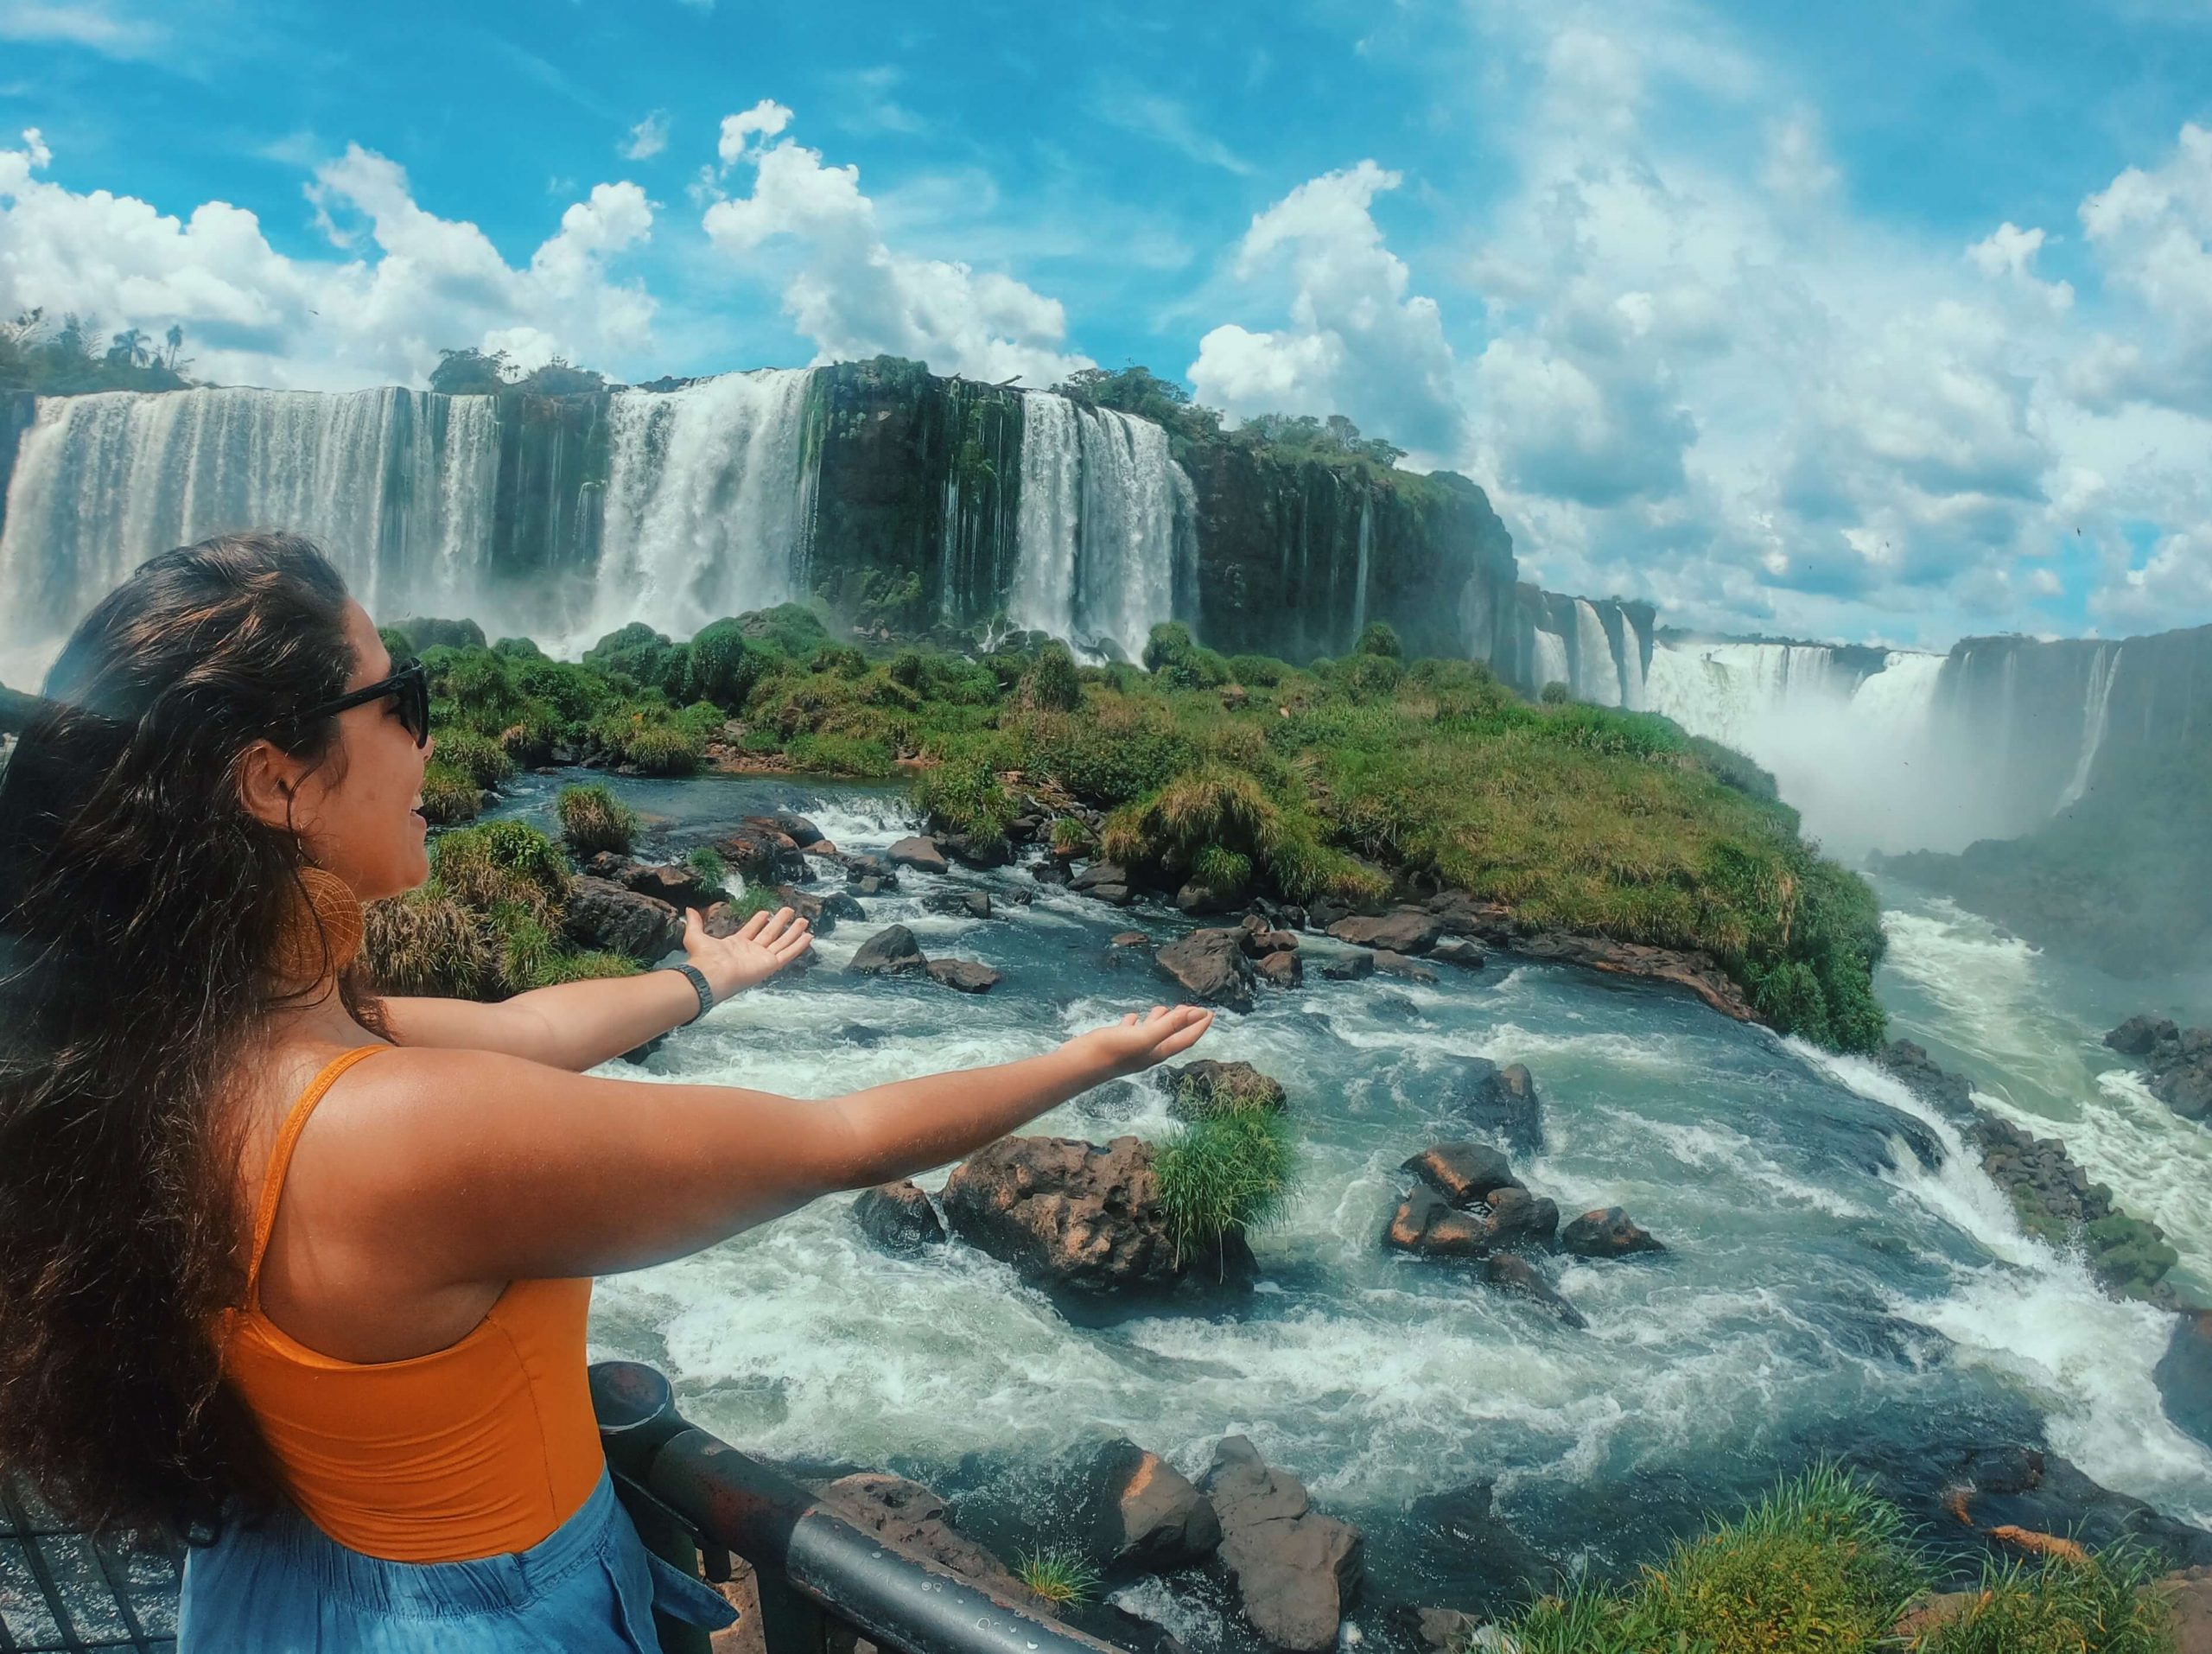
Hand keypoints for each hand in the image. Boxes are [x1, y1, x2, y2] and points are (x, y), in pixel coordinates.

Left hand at [682, 905, 812, 999]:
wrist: (711, 974)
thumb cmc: (703, 957)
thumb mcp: (695, 936)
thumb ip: (695, 923)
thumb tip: (688, 910)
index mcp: (736, 946)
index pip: (751, 931)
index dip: (758, 921)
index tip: (766, 911)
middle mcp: (751, 952)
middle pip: (770, 934)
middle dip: (780, 922)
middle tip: (790, 911)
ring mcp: (762, 958)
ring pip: (782, 942)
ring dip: (793, 931)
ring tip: (804, 920)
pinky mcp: (771, 964)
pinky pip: (788, 953)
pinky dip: (799, 946)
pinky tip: (808, 937)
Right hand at [1064, 1005, 1213, 1080]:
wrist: (1080, 1064)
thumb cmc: (1113, 1050)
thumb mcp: (1144, 1036)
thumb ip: (1168, 1026)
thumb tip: (1194, 1014)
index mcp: (1157, 1052)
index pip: (1185, 1039)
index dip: (1199, 1026)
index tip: (1210, 1013)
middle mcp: (1147, 1052)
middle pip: (1171, 1036)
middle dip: (1183, 1022)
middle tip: (1192, 1008)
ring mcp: (1131, 1049)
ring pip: (1151, 1033)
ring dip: (1160, 1021)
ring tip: (1164, 1009)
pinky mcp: (1116, 1043)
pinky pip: (1130, 1031)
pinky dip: (1135, 1022)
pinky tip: (1133, 1017)